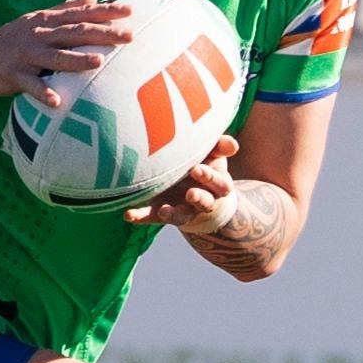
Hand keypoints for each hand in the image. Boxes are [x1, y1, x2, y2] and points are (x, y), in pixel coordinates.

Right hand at [0, 0, 131, 106]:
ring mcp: (26, 54)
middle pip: (74, 33)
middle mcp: (40, 34)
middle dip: (102, 34)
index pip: (82, 14)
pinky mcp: (13, 74)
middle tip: (129, 37)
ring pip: (55, 56)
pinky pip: (30, 85)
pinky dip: (43, 92)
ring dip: (77, 60)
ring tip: (99, 62)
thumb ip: (66, 8)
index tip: (131, 13)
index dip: (106, 12)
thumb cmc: (15, 37)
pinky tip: (57, 101)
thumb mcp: (39, 18)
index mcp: (48, 20)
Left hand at [125, 138, 240, 234]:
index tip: (197, 169)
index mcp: (217, 185)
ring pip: (181, 215)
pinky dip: (141, 216)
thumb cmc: (206, 165)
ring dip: (173, 213)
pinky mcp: (162, 213)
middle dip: (198, 198)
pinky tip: (129, 214)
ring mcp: (181, 208)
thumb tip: (233, 145)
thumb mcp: (214, 155)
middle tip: (190, 193)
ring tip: (164, 211)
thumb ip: (221, 148)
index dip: (210, 178)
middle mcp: (202, 200)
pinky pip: (152, 217)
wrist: (195, 191)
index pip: (220, 184)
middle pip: (205, 202)